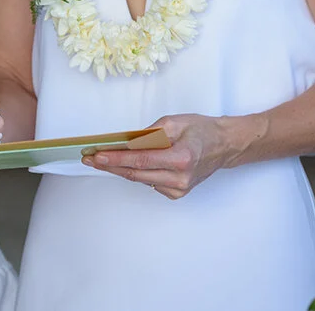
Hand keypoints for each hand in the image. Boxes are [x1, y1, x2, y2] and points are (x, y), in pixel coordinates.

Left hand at [83, 113, 264, 198]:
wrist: (225, 145)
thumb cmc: (202, 130)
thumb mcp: (175, 122)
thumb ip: (149, 133)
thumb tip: (126, 141)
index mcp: (181, 158)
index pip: (140, 160)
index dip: (115, 159)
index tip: (96, 156)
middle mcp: (180, 178)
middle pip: (136, 173)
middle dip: (110, 165)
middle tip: (89, 158)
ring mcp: (179, 188)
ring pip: (140, 179)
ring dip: (120, 169)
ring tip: (100, 159)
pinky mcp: (177, 193)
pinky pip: (150, 182)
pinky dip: (138, 172)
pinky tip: (128, 164)